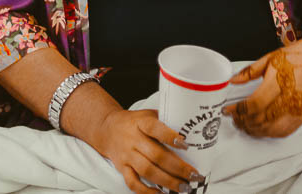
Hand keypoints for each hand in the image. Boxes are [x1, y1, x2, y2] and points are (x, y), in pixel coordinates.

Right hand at [85, 107, 201, 193]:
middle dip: (178, 168)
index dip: (170, 137)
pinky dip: (147, 191)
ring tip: (184, 187)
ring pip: (148, 171)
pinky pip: (133, 183)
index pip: (154, 128)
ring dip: (168, 181)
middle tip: (194, 175)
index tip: (186, 145)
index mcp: (141, 123)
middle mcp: (133, 139)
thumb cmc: (133, 122)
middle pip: (156, 155)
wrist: (106, 129)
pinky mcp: (122, 168)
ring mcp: (127, 155)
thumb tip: (189, 128)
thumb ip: (165, 119)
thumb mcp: (147, 114)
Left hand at [226, 30, 301, 137]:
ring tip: (243, 124)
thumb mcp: (269, 58)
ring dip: (254, 130)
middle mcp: (290, 99)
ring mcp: (298, 110)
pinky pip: (284, 132)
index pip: (255, 103)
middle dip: (243, 121)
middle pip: (261, 119)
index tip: (227, 109)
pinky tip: (259, 128)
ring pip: (271, 129)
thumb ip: (249, 71)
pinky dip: (269, 133)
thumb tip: (233, 80)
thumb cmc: (295, 58)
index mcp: (279, 82)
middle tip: (233, 118)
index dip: (238, 110)